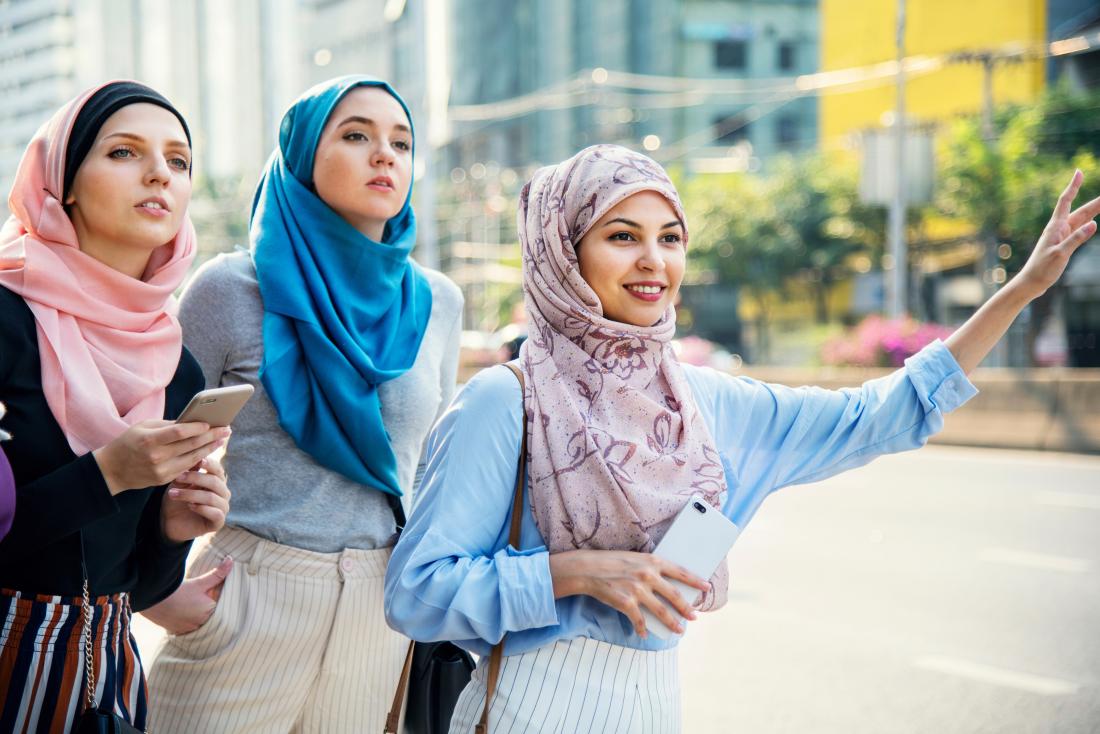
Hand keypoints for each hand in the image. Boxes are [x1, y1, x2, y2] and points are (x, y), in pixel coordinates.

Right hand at [93, 420, 229, 494]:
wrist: (112, 470)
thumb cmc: (128, 442)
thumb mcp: (142, 427)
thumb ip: (166, 424)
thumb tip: (192, 420)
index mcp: (149, 440)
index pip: (179, 433)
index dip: (197, 428)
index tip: (211, 422)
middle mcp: (156, 457)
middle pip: (190, 445)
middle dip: (211, 436)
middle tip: (226, 429)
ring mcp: (161, 471)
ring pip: (192, 458)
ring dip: (210, 448)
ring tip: (222, 439)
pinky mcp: (164, 480)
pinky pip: (187, 468)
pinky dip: (199, 459)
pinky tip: (209, 451)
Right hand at [140, 556, 233, 634]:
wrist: (151, 600)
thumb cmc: (177, 591)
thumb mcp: (199, 582)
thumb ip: (217, 574)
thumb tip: (230, 560)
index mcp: (209, 611)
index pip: (219, 603)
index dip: (216, 594)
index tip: (211, 589)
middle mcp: (201, 623)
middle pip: (209, 612)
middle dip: (207, 604)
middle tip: (198, 596)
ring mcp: (189, 629)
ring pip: (198, 620)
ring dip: (197, 613)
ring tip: (190, 603)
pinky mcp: (178, 631)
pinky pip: (187, 626)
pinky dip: (187, 619)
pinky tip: (183, 611)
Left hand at [161, 455, 230, 543]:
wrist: (169, 522)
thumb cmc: (176, 499)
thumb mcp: (179, 484)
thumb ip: (188, 473)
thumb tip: (196, 458)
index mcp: (216, 481)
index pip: (218, 469)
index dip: (209, 464)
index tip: (196, 461)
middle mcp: (223, 493)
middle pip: (215, 482)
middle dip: (195, 478)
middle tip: (178, 478)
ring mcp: (222, 508)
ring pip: (212, 498)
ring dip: (191, 495)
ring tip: (173, 494)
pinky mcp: (218, 522)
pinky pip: (215, 514)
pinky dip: (201, 508)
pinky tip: (190, 506)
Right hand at [548, 550, 709, 637]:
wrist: (588, 569)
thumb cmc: (611, 562)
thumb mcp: (634, 558)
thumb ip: (651, 569)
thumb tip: (667, 586)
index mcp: (652, 561)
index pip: (680, 572)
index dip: (695, 581)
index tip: (706, 588)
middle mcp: (648, 575)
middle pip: (674, 595)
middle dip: (686, 608)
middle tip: (694, 617)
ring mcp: (638, 590)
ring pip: (661, 611)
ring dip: (672, 623)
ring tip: (679, 630)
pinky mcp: (626, 603)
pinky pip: (639, 620)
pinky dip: (642, 629)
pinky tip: (643, 634)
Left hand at [1015, 169, 1098, 299]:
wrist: (1031, 283)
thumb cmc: (1042, 269)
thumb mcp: (1060, 254)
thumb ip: (1076, 239)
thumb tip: (1094, 224)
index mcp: (1055, 227)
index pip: (1065, 201)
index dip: (1073, 186)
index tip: (1079, 172)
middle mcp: (1058, 228)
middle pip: (1080, 210)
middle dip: (1095, 202)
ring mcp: (1061, 236)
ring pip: (1081, 220)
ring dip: (1093, 211)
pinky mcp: (1063, 244)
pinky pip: (1078, 230)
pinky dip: (1087, 224)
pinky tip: (1093, 222)